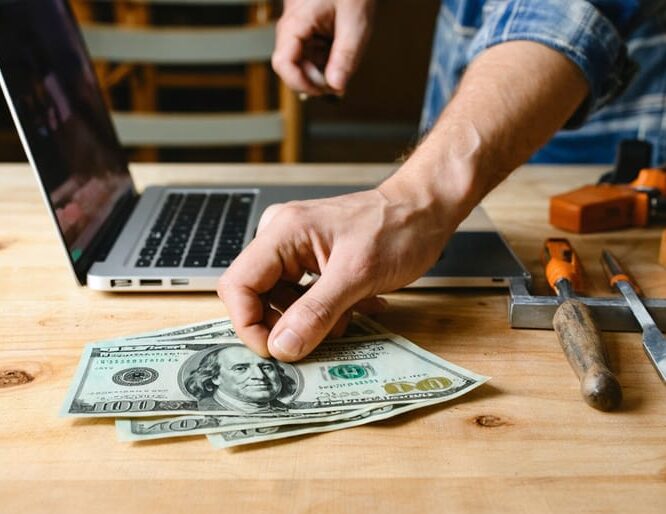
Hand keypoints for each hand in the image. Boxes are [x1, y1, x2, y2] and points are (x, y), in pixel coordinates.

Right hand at [218, 184, 453, 361]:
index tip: (276, 352)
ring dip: (314, 320)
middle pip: (257, 296)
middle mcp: (281, 238)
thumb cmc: (397, 228)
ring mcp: (295, 250)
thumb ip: (316, 312)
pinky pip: (303, 297)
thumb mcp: (358, 275)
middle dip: (288, 324)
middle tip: (322, 336)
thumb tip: (281, 347)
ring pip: (282, 302)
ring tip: (350, 314)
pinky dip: (326, 310)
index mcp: (282, 232)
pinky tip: (357, 305)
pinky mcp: (311, 261)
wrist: (424, 211)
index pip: (237, 285)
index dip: (249, 324)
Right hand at [272, 0, 375, 94]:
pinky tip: (340, 52)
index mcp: (295, 24)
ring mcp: (299, 33)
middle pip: (292, 69)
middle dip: (316, 80)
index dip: (300, 83)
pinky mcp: (308, 34)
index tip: (324, 90)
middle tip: (341, 80)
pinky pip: (312, 57)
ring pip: (303, 66)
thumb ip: (345, 57)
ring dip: (323, 72)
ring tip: (343, 61)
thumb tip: (337, 87)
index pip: (283, 64)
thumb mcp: (354, 24)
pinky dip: (327, 62)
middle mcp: (291, 30)